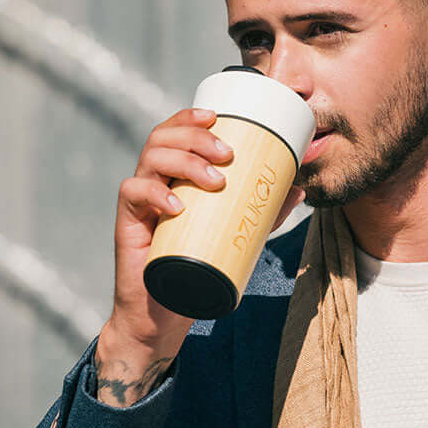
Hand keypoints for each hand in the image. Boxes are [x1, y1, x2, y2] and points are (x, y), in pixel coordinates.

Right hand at [104, 107, 305, 357]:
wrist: (167, 310)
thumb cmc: (200, 264)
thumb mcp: (238, 232)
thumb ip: (265, 211)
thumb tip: (299, 189)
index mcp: (175, 174)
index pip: (175, 131)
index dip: (190, 116)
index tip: (217, 117)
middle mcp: (154, 179)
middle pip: (163, 138)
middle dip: (196, 137)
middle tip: (228, 154)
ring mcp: (140, 200)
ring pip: (150, 159)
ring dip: (184, 162)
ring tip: (215, 180)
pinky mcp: (128, 222)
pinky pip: (133, 194)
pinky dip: (154, 194)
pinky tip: (177, 205)